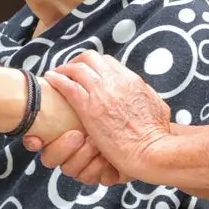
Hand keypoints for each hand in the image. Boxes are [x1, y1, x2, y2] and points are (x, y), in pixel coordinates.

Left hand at [36, 54, 170, 180]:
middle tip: (69, 71)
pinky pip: (67, 85)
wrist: (151, 150)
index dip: (94, 65)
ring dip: (64, 69)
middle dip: (77, 61)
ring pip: (76, 68)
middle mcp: (116, 81)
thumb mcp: (158, 107)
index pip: (108, 62)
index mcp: (132, 80)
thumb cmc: (157, 136)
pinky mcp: (89, 108)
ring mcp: (101, 93)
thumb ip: (147, 96)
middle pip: (90, 58)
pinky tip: (49, 79)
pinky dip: (56, 79)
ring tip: (56, 74)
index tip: (87, 72)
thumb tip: (144, 93)